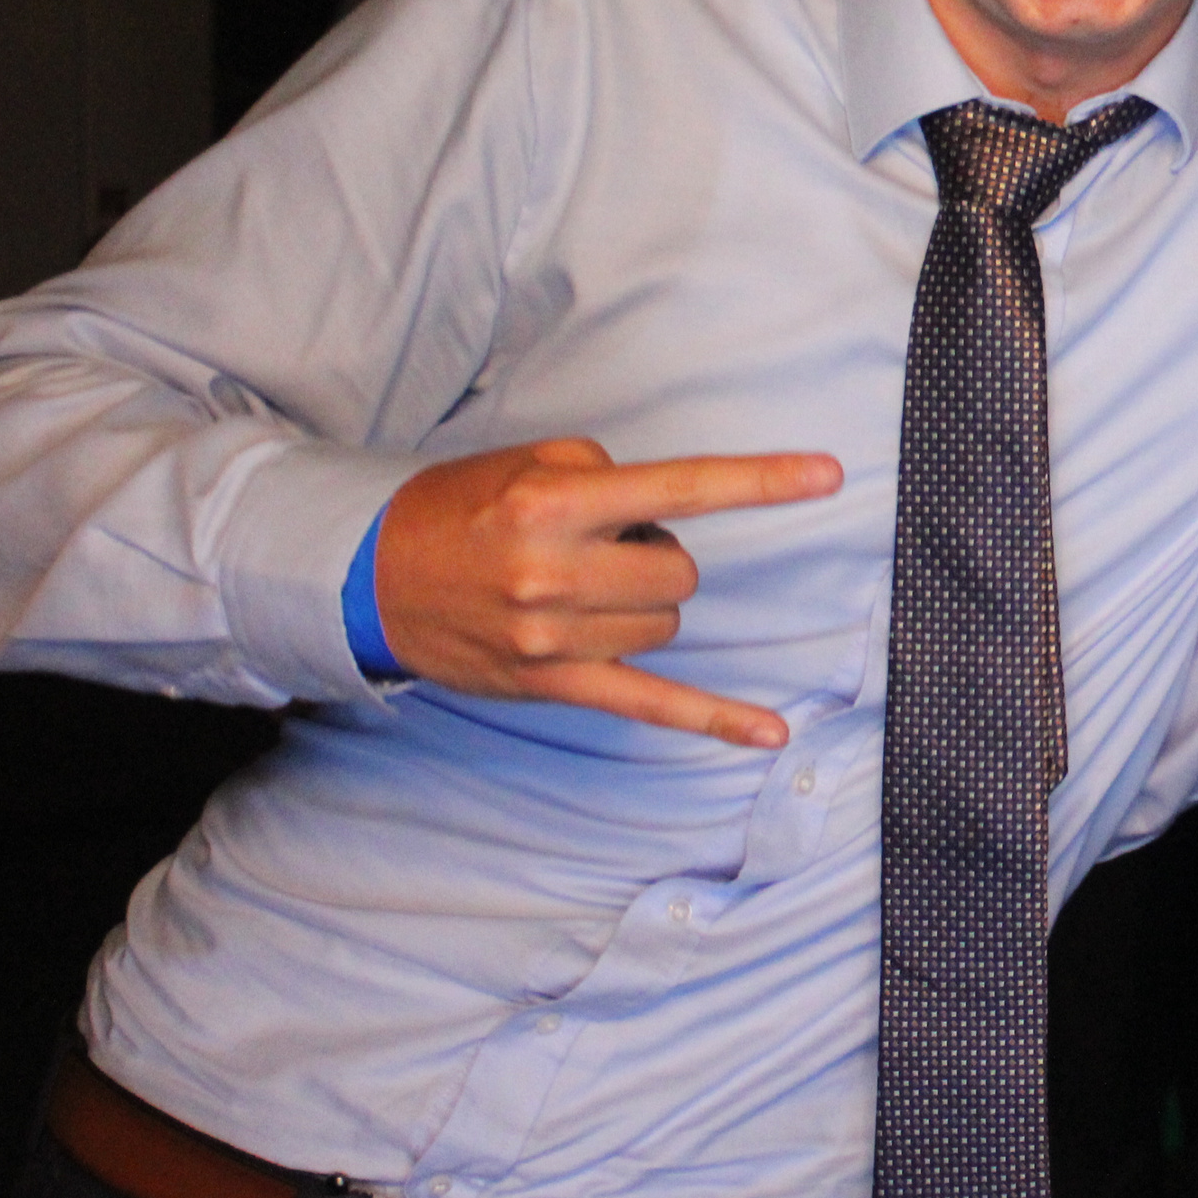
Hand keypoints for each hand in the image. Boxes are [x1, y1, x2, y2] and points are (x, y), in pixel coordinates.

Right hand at [373, 438, 842, 747]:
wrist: (368, 578)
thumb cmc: (458, 510)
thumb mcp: (527, 464)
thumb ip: (607, 477)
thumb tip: (660, 517)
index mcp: (554, 505)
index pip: (680, 488)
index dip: (760, 481)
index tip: (829, 475)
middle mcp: (555, 572)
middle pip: (679, 571)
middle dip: (657, 555)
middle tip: (601, 546)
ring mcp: (555, 636)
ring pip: (667, 622)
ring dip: (644, 602)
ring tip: (582, 586)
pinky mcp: (554, 683)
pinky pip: (651, 704)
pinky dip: (714, 717)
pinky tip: (770, 733)